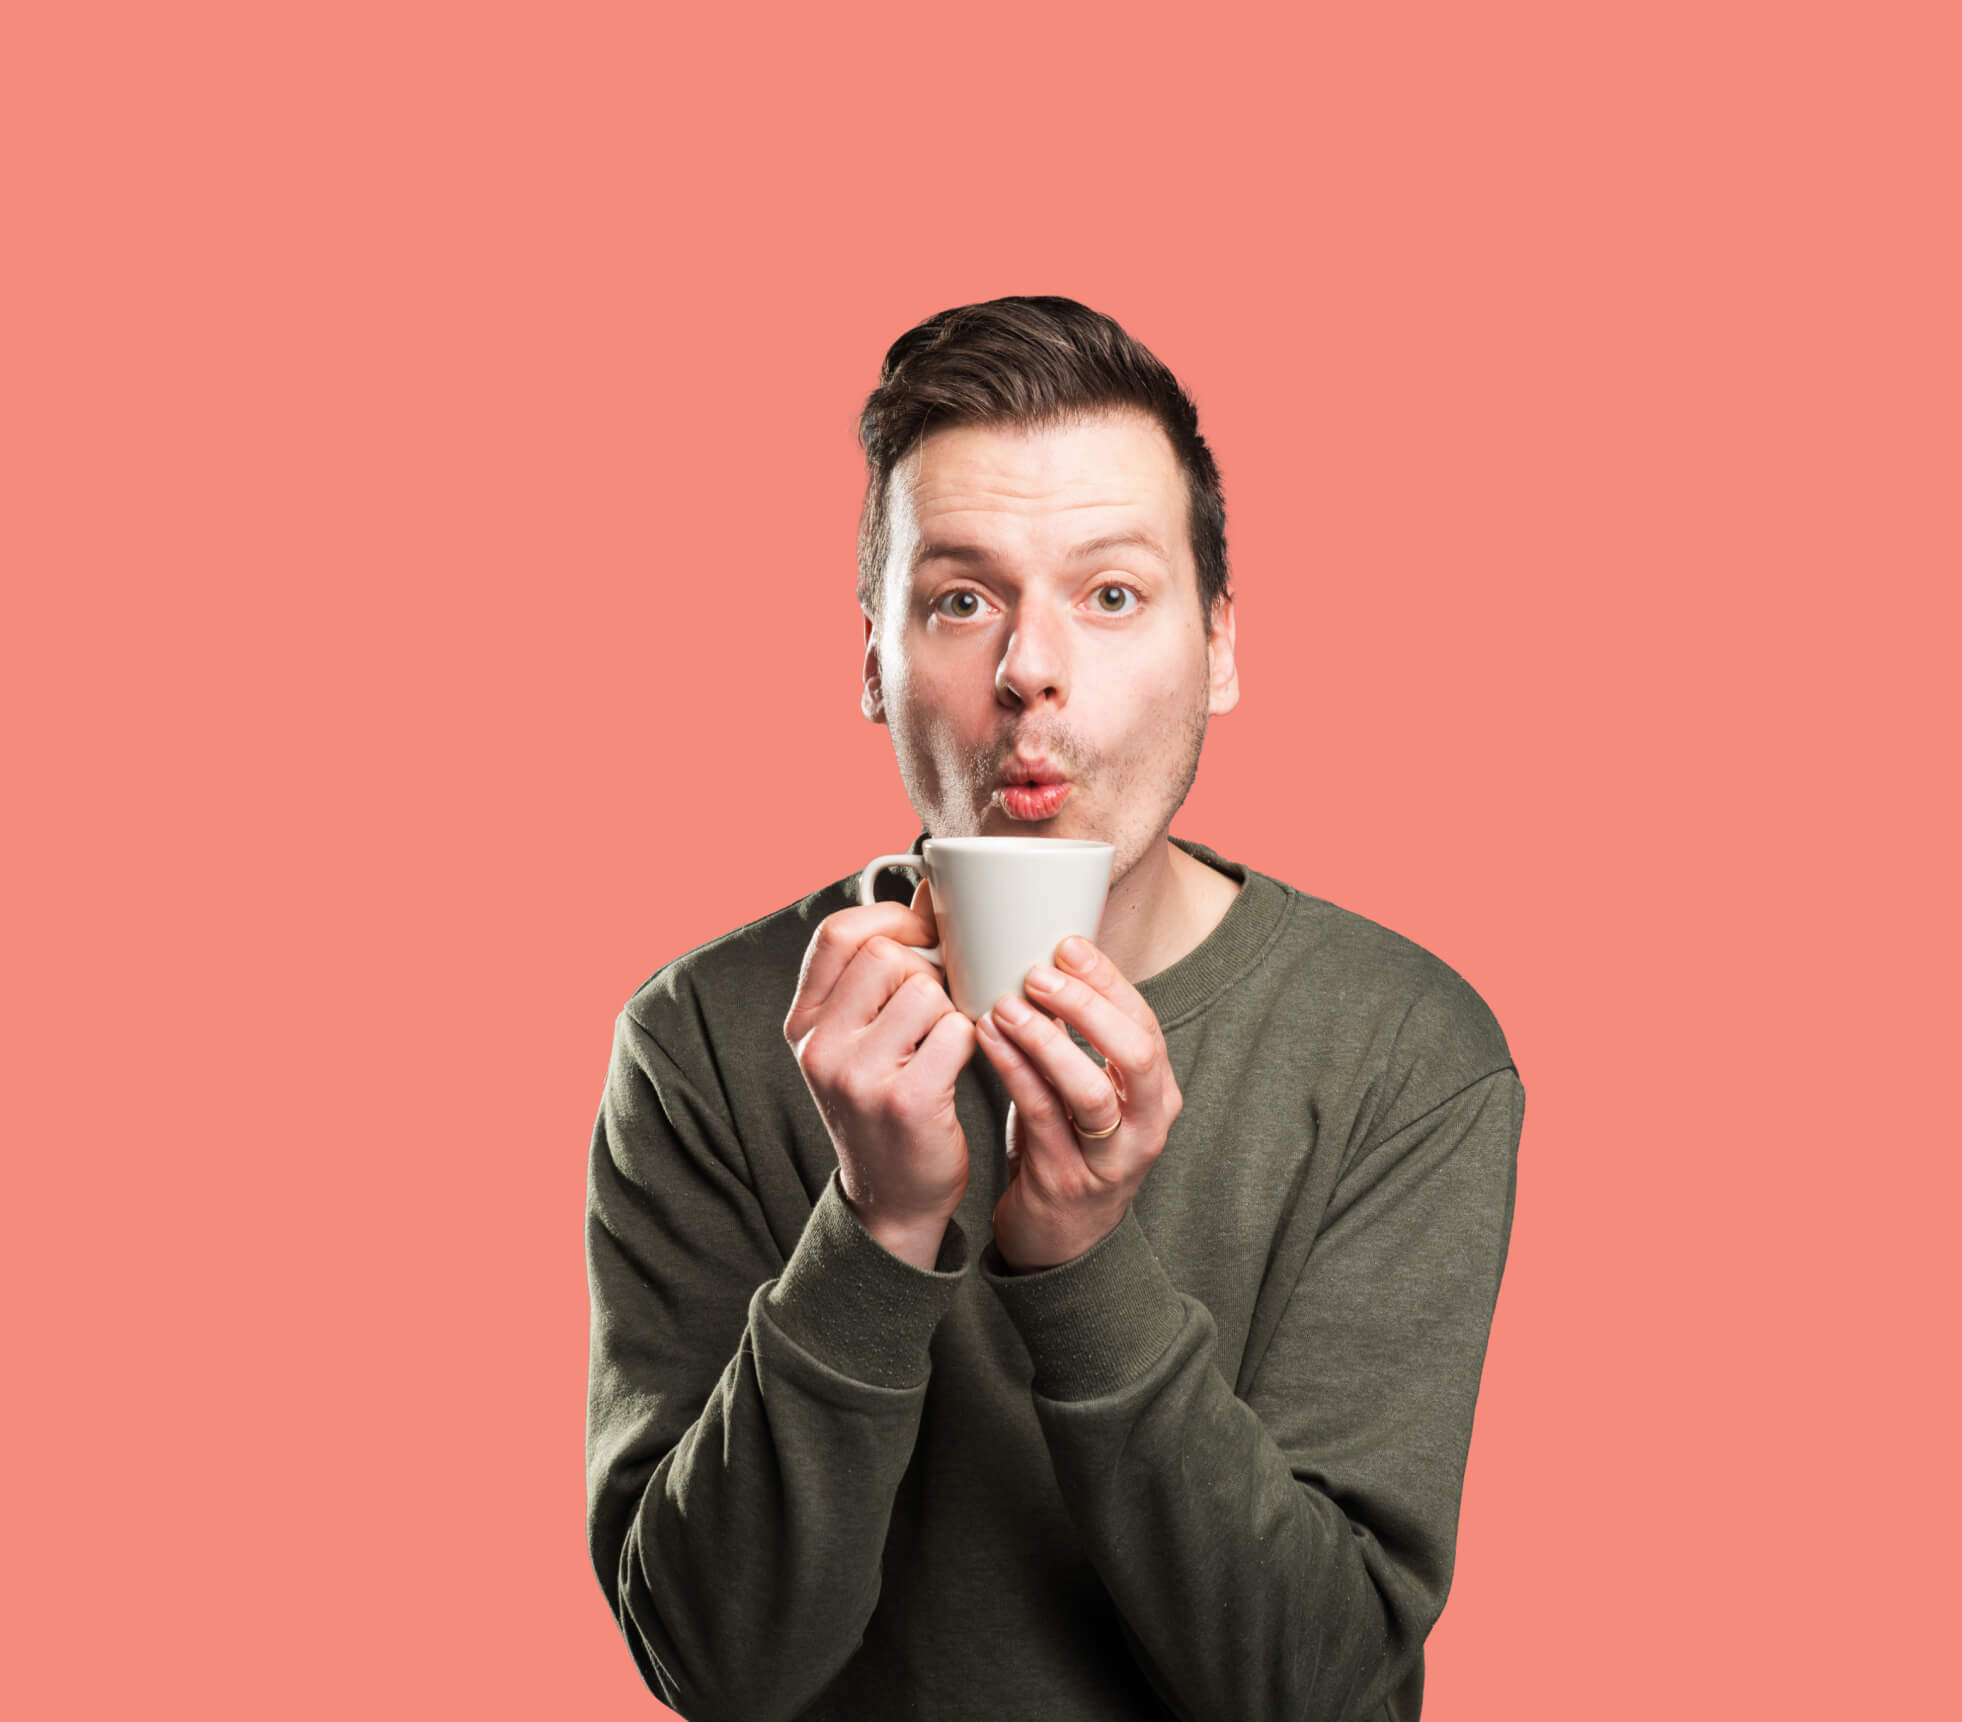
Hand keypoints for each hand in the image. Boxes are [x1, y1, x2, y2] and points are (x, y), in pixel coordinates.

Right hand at [783, 880, 976, 1263]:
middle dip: (928, 970)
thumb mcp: (858, 1039)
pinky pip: (956, 1031)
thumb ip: (878, 973)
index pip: (839, 933)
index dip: (892, 920)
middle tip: (939, 1005)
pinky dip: (970, 1040)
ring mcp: (858, 1075)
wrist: (892, 1198)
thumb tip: (931, 893)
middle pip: (887, 954)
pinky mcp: (905, 1100)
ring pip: (926, 990)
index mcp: (805, 1023)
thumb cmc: (886, 1105)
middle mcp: (820, 1046)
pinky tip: (959, 1065)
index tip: (924, 936)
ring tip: (943, 1044)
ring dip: (951, 1009)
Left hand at [974, 935, 1181, 1272]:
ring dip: (1048, 1041)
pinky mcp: (1067, 1181)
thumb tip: (1048, 957)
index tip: (1067, 943)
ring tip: (1006, 1005)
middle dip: (1089, 1005)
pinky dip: (1014, 1073)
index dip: (1107, 981)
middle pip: (1135, 1053)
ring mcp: (1110, 1158)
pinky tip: (987, 1041)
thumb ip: (1081, 1037)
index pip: (1144, 1023)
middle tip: (1040, 972)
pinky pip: (1041, 1118)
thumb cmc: (1069, 1146)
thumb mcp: (1088, 1091)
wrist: (1058, 1240)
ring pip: (1091, 1091)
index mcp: (1155, 1093)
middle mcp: (1145, 1125)